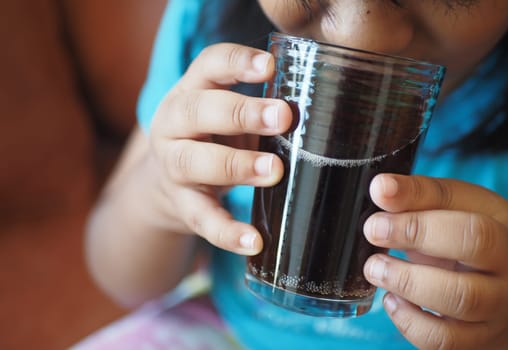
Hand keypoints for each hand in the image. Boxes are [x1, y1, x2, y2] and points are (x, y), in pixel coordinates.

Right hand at [147, 43, 291, 254]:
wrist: (168, 182)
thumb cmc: (214, 138)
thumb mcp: (228, 116)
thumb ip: (261, 110)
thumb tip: (325, 113)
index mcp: (190, 92)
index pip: (208, 65)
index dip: (236, 62)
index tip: (270, 65)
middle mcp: (173, 124)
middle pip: (198, 110)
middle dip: (241, 112)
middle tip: (283, 117)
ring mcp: (173, 166)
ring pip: (194, 162)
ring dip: (236, 164)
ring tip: (274, 170)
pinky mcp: (182, 204)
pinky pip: (201, 218)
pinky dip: (227, 231)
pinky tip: (254, 241)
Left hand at [363, 174, 507, 348]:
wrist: (491, 290)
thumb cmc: (458, 240)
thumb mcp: (447, 209)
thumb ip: (416, 196)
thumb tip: (381, 188)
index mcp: (497, 224)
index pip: (465, 209)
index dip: (418, 205)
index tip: (379, 196)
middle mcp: (505, 265)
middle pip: (473, 246)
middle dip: (414, 233)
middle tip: (373, 231)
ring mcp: (494, 306)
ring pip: (460, 298)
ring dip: (406, 281)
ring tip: (375, 267)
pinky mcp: (473, 338)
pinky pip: (442, 339)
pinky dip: (408, 320)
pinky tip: (392, 300)